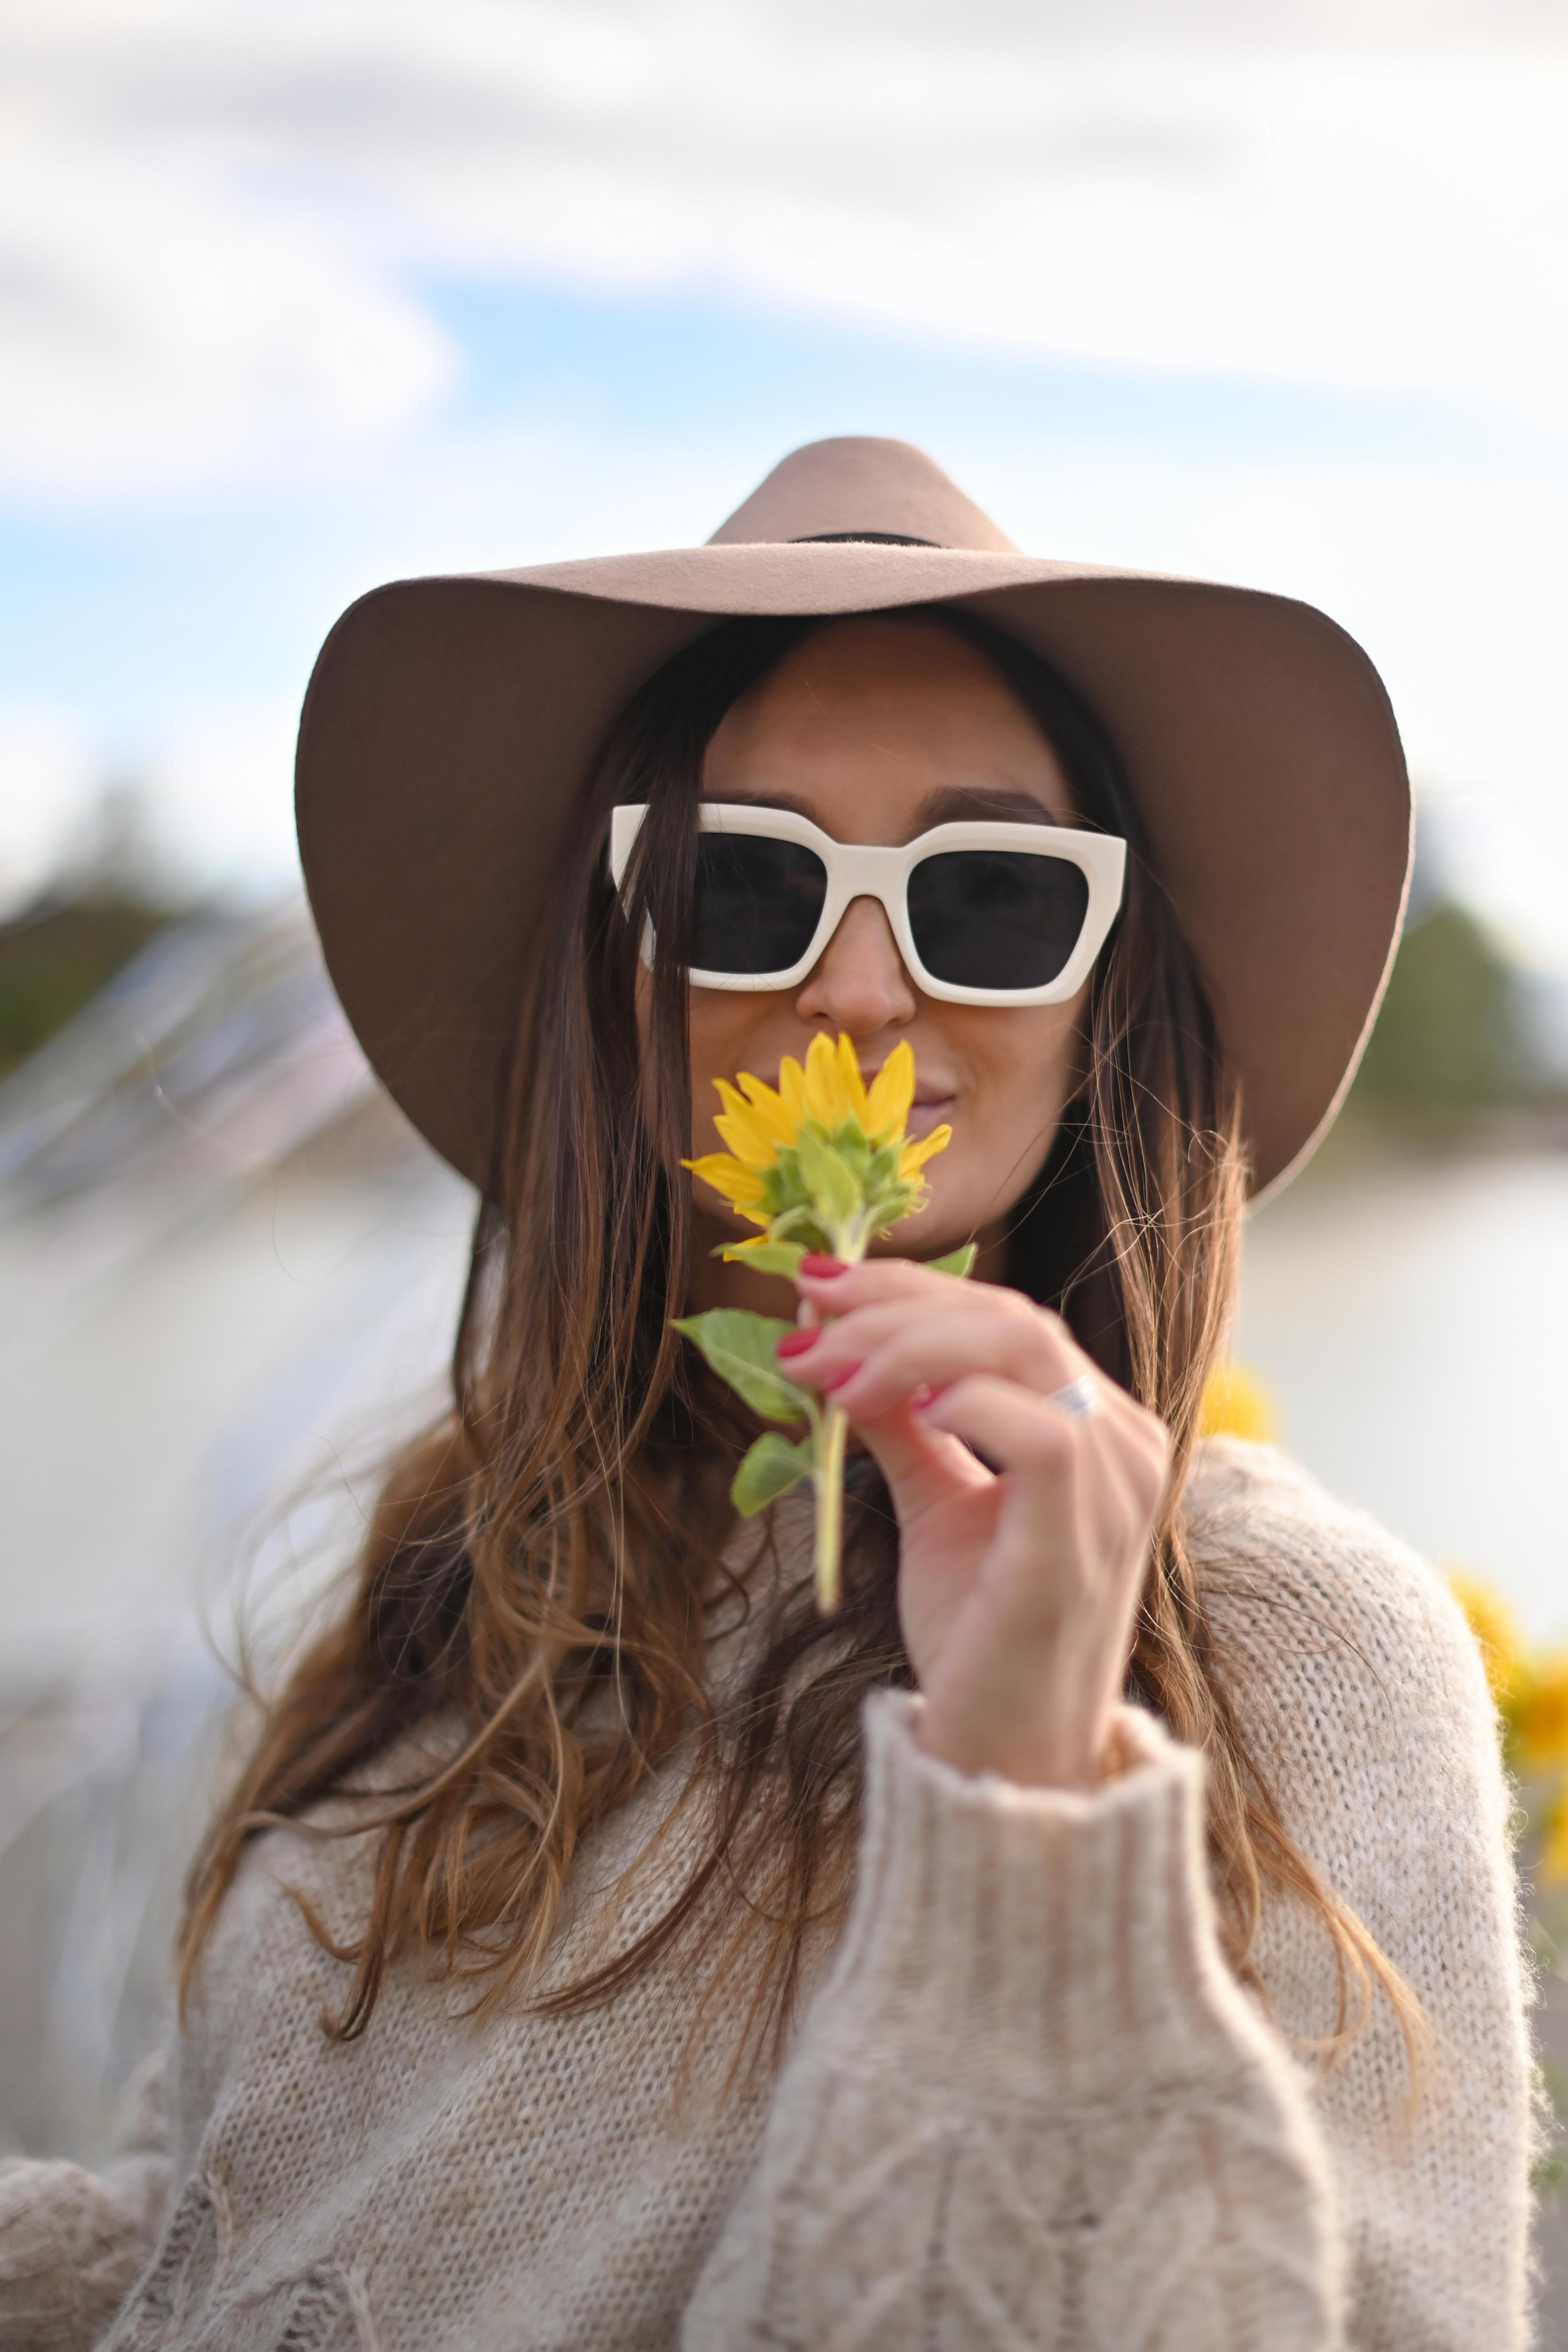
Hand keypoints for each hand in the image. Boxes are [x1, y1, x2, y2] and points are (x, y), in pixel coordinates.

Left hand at [779, 1257, 1170, 1789]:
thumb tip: (833, 1348)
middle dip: (893, 1306)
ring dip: (906, 1346)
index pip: (1008, 1316)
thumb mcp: (933, 1504)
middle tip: (803, 1324)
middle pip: (1011, 1317)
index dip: (910, 1287)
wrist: (1003, 1754)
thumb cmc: (979, 1633)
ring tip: (825, 1375)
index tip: (816, 1284)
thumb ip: (902, 1425)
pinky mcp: (1086, 1539)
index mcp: (1098, 1426)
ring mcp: (1117, 1489)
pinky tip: (903, 1412)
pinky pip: (1041, 1432)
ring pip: (1023, 1351)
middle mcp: (1125, 1442)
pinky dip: (968, 1403)